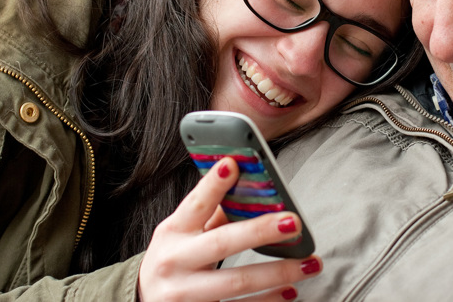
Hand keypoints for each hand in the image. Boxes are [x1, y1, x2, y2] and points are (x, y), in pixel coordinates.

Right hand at [138, 157, 321, 301]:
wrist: (142, 301)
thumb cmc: (173, 259)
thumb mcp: (181, 234)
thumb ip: (211, 213)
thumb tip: (250, 185)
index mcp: (172, 232)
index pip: (196, 203)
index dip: (214, 184)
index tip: (234, 163)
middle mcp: (175, 261)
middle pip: (221, 243)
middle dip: (260, 231)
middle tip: (294, 222)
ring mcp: (184, 294)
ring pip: (236, 282)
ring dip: (278, 273)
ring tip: (310, 264)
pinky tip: (291, 292)